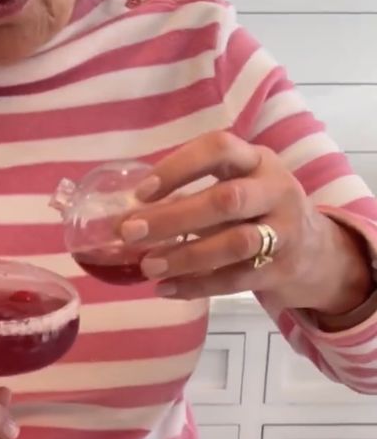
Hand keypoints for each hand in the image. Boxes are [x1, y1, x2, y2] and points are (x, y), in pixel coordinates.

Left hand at [121, 131, 372, 314]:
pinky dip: (197, 286)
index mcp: (257, 161)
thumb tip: (125, 218)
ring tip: (148, 266)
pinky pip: (236, 279)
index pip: (219, 148)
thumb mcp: (237, 187)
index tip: (141, 192)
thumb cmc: (256, 213)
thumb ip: (190, 196)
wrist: (314, 252)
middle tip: (130, 233)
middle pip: (226, 200)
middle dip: (174, 217)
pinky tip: (166, 289)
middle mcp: (275, 189)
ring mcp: (284, 231)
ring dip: (186, 255)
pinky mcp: (281, 269)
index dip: (179, 167)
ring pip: (235, 242)